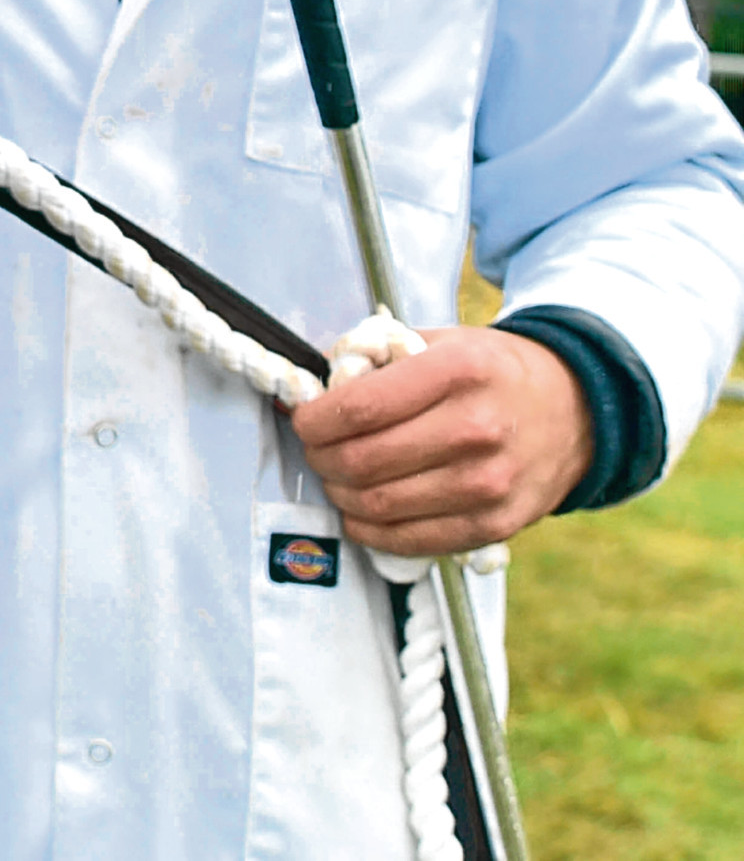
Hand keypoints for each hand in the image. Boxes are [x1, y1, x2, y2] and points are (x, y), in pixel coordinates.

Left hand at [290, 326, 592, 555]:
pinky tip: (361, 512)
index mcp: (459, 372)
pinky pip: (411, 540)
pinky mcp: (496, 524)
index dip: (315, 419)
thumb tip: (312, 388)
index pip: (359, 407)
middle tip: (316, 449)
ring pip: (379, 504)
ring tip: (337, 477)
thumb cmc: (492, 372)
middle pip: (362, 460)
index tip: (305, 419)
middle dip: (320, 457)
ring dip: (340, 494)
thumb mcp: (439, 342)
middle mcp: (478, 429)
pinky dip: (370, 530)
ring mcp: (490, 483)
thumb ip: (375, 357)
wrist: (576, 409)